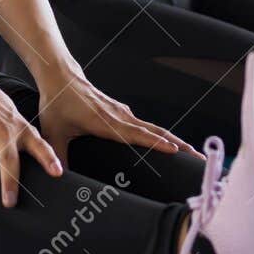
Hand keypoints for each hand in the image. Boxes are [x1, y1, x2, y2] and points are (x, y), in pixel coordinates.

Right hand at [0, 73, 62, 220]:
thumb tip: (49, 169)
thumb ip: (30, 143)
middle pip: (7, 162)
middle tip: (9, 204)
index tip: (58, 173)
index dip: (49, 159)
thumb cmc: (0, 111)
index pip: (40, 145)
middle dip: (9, 183)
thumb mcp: (20, 121)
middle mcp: (3, 136)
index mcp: (22, 131)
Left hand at [35, 70, 199, 168]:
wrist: (61, 76)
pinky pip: (147, 126)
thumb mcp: (53, 132)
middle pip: (156, 132)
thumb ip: (57, 155)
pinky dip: (163, 136)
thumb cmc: (58, 103)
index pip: (136, 135)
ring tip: (194, 155)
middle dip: (180, 145)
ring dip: (176, 141)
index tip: (176, 150)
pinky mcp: (122, 113)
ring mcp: (123, 113)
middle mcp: (120, 116)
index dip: (156, 143)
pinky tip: (170, 146)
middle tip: (200, 158)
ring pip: (155, 128)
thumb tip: (58, 177)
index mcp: (106, 122)